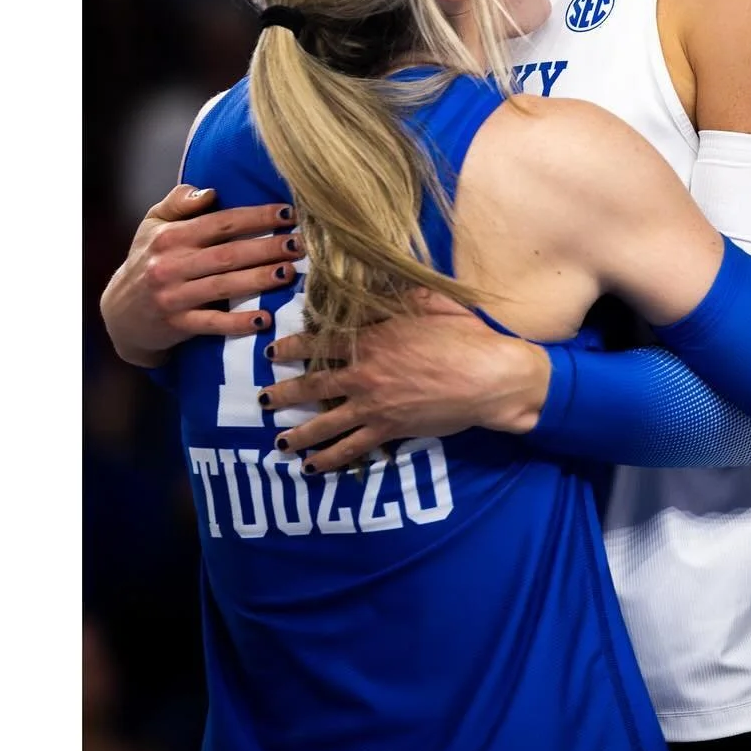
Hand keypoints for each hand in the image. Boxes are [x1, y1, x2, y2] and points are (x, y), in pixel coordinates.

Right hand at [99, 184, 302, 368]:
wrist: (119, 313)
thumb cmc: (146, 261)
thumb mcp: (151, 225)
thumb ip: (178, 203)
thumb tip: (210, 191)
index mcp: (171, 237)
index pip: (220, 222)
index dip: (256, 217)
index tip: (288, 213)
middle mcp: (172, 264)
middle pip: (228, 253)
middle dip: (267, 247)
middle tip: (300, 243)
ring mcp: (174, 296)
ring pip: (224, 286)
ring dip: (260, 280)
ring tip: (290, 272)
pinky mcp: (178, 324)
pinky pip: (212, 323)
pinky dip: (238, 323)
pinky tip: (264, 320)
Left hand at [259, 291, 551, 471]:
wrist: (487, 376)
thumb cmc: (464, 335)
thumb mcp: (428, 301)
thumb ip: (397, 295)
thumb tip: (377, 282)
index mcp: (371, 338)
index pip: (320, 342)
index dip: (292, 347)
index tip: (272, 352)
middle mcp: (364, 373)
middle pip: (313, 384)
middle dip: (284, 393)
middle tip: (263, 399)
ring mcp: (374, 405)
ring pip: (325, 422)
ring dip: (299, 433)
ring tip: (278, 443)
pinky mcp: (389, 430)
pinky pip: (352, 449)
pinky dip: (330, 460)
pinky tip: (312, 467)